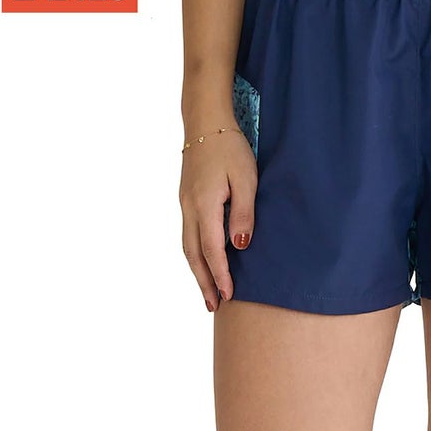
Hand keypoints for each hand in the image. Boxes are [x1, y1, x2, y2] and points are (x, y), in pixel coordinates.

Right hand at [179, 124, 257, 311]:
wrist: (206, 123)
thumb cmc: (231, 149)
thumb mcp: (246, 179)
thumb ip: (243, 214)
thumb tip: (239, 246)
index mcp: (204, 205)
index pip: (211, 249)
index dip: (220, 275)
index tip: (228, 295)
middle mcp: (189, 208)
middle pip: (193, 254)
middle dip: (203, 282)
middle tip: (213, 306)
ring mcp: (184, 204)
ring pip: (187, 246)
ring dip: (197, 271)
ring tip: (207, 293)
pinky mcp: (187, 200)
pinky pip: (188, 235)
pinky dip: (195, 254)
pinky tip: (203, 262)